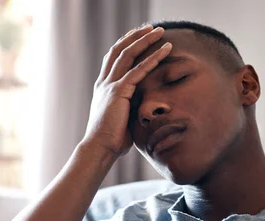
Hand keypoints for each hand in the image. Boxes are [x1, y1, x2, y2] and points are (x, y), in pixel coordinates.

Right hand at [83, 25, 171, 156]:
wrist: (99, 148)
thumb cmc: (111, 141)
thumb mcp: (121, 120)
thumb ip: (130, 110)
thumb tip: (143, 111)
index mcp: (102, 88)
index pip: (112, 59)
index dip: (125, 44)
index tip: (138, 36)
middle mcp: (104, 83)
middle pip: (119, 50)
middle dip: (135, 36)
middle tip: (150, 28)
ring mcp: (109, 86)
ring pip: (128, 54)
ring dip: (145, 41)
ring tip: (160, 31)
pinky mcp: (118, 92)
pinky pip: (138, 71)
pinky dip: (153, 59)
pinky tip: (165, 51)